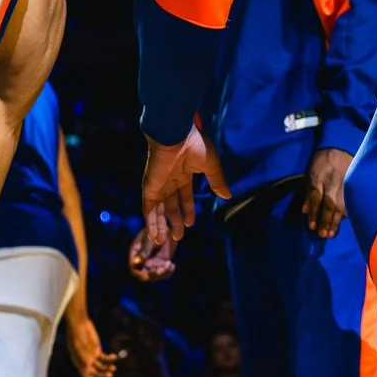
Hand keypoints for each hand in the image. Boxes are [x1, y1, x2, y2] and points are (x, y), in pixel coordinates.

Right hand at [66, 312, 117, 376]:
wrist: (79, 324)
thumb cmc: (77, 335)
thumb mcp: (79, 346)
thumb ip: (84, 357)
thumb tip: (89, 367)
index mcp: (78, 362)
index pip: (86, 375)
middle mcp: (85, 361)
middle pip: (95, 372)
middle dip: (103, 375)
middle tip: (110, 375)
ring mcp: (92, 355)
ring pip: (101, 366)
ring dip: (108, 368)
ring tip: (114, 368)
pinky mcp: (97, 349)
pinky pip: (105, 357)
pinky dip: (110, 358)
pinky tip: (114, 357)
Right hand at [129, 218, 175, 279]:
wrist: (165, 226)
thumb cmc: (154, 229)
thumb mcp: (149, 238)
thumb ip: (144, 249)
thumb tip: (138, 261)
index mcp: (135, 254)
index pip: (134, 268)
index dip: (140, 273)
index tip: (149, 271)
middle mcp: (143, 261)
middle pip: (145, 275)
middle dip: (153, 274)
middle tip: (162, 270)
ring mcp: (152, 263)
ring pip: (155, 274)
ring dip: (162, 273)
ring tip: (170, 265)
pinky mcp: (161, 263)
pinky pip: (164, 271)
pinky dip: (168, 270)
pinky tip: (172, 265)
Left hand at [141, 128, 227, 247]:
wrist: (176, 135)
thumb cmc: (195, 145)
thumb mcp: (211, 166)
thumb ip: (217, 182)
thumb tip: (227, 196)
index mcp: (183, 174)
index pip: (184, 196)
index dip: (187, 210)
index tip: (191, 223)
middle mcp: (169, 180)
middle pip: (171, 205)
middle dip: (175, 221)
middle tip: (179, 237)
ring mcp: (158, 184)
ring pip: (158, 210)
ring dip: (161, 226)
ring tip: (164, 241)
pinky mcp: (149, 187)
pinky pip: (148, 209)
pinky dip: (151, 222)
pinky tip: (154, 235)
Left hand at [301, 147, 352, 237]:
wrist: (339, 146)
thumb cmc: (320, 162)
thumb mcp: (309, 173)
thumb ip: (307, 192)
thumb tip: (306, 211)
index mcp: (318, 178)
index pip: (316, 198)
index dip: (314, 213)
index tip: (312, 227)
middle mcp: (332, 183)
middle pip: (329, 205)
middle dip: (326, 221)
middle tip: (323, 235)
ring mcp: (344, 184)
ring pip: (341, 206)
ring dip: (336, 221)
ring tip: (331, 234)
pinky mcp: (352, 185)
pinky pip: (349, 202)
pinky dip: (345, 213)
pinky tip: (341, 222)